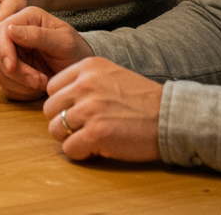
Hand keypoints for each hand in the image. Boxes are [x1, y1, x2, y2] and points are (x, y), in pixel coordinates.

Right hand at [0, 6, 92, 99]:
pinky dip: (21, 91)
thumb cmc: (77, 53)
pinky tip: (37, 89)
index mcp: (28, 18)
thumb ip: (38, 35)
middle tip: (41, 81)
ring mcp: (12, 54)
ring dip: (21, 83)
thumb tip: (10, 30)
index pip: (2, 30)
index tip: (13, 66)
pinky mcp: (12, 73)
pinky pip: (5, 85)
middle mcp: (16, 34)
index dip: (4, 49)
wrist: (81, 74)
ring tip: (45, 83)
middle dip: (17, 71)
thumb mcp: (65, 42)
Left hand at [43, 58, 162, 161]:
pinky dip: (80, 153)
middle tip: (85, 128)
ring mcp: (90, 109)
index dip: (63, 104)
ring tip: (91, 138)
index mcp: (87, 67)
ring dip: (70, 138)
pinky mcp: (96, 133)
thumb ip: (85, 81)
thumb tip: (59, 99)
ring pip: (55, 130)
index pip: (52, 88)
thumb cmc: (142, 100)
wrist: (170, 116)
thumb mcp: (111, 74)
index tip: (79, 111)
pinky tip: (97, 148)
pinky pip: (69, 149)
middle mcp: (85, 85)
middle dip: (63, 122)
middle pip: (49, 109)